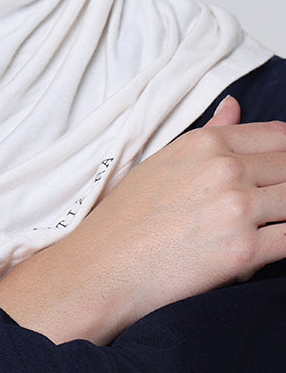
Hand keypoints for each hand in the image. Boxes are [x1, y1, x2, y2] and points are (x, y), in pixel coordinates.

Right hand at [0, 96, 285, 343]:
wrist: (104, 267)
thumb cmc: (127, 217)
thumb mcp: (165, 160)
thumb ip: (210, 132)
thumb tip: (234, 105)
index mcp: (206, 143)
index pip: (277, 137)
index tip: (282, 172)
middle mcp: (225, 168)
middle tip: (272, 204)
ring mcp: (237, 208)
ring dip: (285, 214)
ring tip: (269, 224)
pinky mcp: (245, 251)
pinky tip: (272, 246)